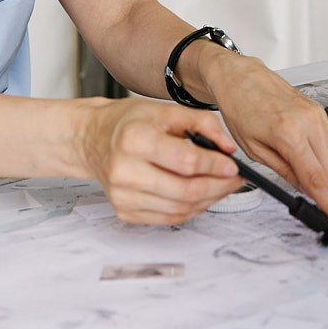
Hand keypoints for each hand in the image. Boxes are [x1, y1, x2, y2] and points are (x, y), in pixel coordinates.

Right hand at [75, 99, 249, 224]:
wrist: (93, 138)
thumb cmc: (128, 123)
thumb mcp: (165, 110)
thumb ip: (202, 123)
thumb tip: (228, 148)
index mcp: (134, 139)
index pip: (185, 161)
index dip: (215, 165)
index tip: (232, 165)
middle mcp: (125, 171)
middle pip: (185, 191)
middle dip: (218, 187)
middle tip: (234, 179)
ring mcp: (123, 196)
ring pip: (180, 208)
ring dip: (209, 200)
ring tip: (221, 186)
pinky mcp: (124, 212)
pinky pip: (168, 218)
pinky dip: (191, 209)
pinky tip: (201, 196)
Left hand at [200, 54, 327, 221]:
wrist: (240, 77)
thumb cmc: (240, 108)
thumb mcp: (254, 149)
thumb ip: (283, 171)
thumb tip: (305, 188)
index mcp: (289, 134)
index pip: (317, 178)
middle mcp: (309, 122)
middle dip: (321, 184)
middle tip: (298, 181)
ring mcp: (318, 115)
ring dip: (323, 169)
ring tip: (294, 160)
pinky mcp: (320, 110)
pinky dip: (322, 154)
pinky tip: (301, 149)